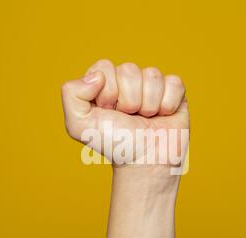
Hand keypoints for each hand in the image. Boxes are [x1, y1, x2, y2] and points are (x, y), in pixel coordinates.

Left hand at [61, 60, 188, 166]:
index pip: (105, 67)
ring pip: (152, 75)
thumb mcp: (78, 125)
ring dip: (148, 105)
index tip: (109, 112)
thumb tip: (97, 76)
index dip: (107, 93)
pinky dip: (167, 105)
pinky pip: (174, 83)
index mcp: (103, 82)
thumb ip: (71, 94)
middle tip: (128, 118)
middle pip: (129, 70)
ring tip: (144, 118)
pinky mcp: (174, 91)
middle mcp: (126, 80)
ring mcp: (151, 84)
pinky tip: (162, 116)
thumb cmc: (115, 144)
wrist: (145, 162)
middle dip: (128, 100)